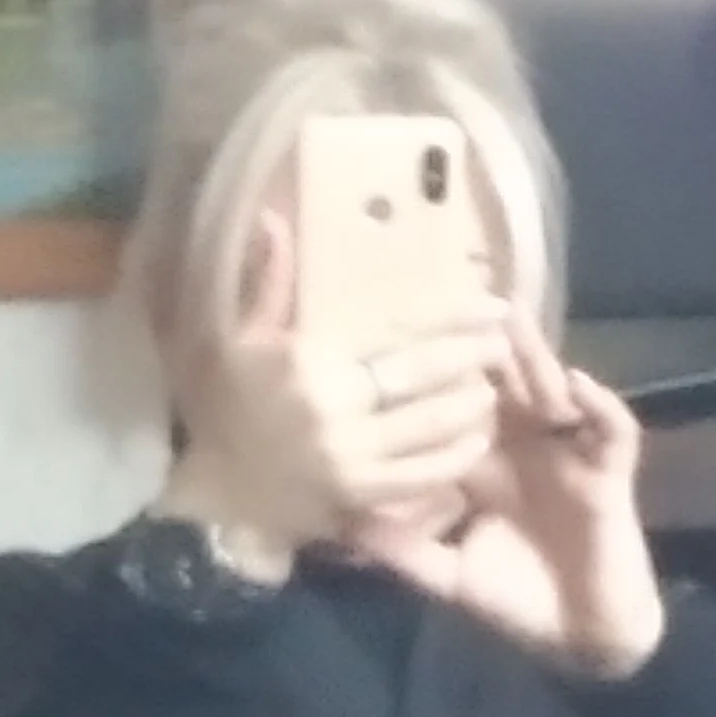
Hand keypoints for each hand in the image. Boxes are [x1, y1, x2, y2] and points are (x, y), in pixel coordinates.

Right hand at [162, 212, 510, 570]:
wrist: (209, 492)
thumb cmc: (224, 407)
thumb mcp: (238, 337)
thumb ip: (267, 281)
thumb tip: (274, 217)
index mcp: (311, 361)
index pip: (396, 332)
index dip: (451, 317)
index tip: (492, 304)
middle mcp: (335, 409)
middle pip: (421, 377)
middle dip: (471, 357)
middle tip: (506, 340)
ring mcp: (350, 459)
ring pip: (427, 428)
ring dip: (468, 406)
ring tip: (496, 386)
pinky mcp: (357, 500)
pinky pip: (418, 478)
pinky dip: (452, 460)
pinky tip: (476, 442)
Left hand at [354, 314, 667, 679]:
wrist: (582, 636)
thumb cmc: (519, 604)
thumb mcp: (452, 578)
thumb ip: (404, 552)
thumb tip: (343, 527)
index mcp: (485, 466)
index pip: (458, 410)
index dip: (437, 378)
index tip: (405, 340)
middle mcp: (526, 449)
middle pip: (506, 387)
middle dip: (486, 350)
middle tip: (461, 304)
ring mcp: (569, 455)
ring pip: (554, 393)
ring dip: (536, 361)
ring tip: (513, 327)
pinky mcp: (609, 473)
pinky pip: (612, 430)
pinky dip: (599, 406)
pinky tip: (577, 387)